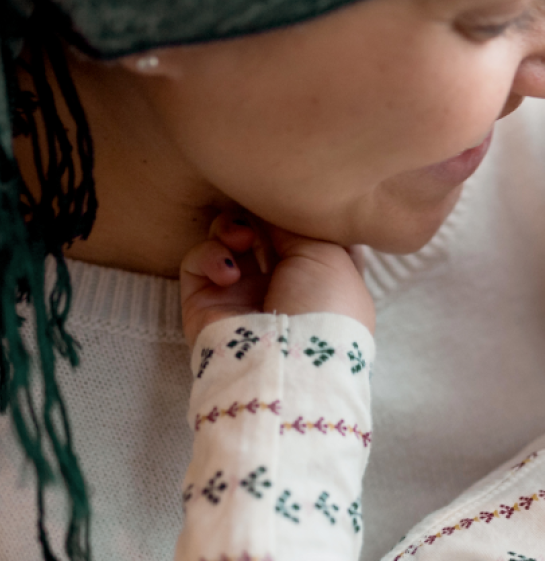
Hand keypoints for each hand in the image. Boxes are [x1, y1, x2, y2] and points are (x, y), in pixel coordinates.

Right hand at [180, 212, 375, 347]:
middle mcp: (286, 283)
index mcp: (324, 275)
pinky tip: (228, 273)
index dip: (298, 209)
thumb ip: (297, 221)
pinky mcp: (207, 303)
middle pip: (265, 229)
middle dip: (260, 212)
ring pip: (228, 237)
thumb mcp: (330, 253)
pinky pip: (198, 262)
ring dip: (232, 227)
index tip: (294, 196)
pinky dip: (210, 256)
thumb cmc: (325, 306)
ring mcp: (245, 293)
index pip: (307, 231)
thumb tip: (269, 205)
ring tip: (241, 237)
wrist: (288, 364)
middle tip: (258, 206)